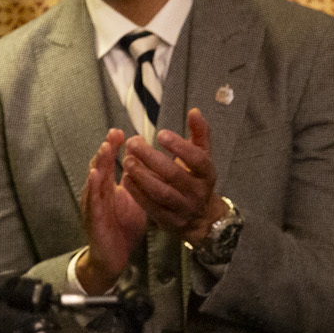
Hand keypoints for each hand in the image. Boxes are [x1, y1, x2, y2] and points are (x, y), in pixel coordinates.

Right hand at [77, 129, 147, 294]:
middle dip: (106, 150)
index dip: (113, 148)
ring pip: (94, 180)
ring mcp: (93, 205)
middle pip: (99, 167)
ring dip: (98, 163)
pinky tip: (95, 175)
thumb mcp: (134, 201)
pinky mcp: (93, 219)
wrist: (113, 256)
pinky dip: (93, 187)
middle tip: (114, 134)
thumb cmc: (122, 227)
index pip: (109, 163)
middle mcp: (97, 193)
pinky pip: (92, 201)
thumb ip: (139, 184)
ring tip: (105, 148)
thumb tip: (149, 166)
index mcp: (107, 188)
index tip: (120, 132)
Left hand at [122, 109, 223, 243]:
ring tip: (126, 160)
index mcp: (207, 174)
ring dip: (141, 175)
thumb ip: (199, 134)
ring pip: (161, 192)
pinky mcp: (169, 221)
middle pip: (174, 175)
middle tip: (132, 142)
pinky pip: (151, 207)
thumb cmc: (196, 178)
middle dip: (151, 158)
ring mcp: (183, 208)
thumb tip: (194, 111)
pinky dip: (137, 193)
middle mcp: (197, 192)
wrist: (201, 217)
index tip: (160, 133)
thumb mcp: (202, 157)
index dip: (180, 146)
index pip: (197, 159)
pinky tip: (126, 179)